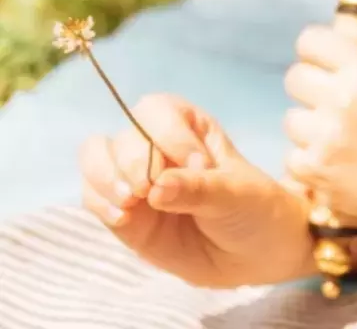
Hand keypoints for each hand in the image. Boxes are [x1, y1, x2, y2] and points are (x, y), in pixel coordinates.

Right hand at [79, 94, 312, 287]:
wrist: (256, 253)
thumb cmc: (254, 208)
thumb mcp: (236, 195)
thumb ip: (198, 189)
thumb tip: (157, 188)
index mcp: (190, 126)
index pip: (159, 110)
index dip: (169, 134)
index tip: (197, 166)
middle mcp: (158, 145)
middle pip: (125, 133)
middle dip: (134, 160)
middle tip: (152, 190)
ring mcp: (138, 178)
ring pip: (97, 157)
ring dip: (106, 177)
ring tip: (131, 202)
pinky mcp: (125, 213)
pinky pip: (94, 196)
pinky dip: (100, 202)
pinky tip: (123, 218)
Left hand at [283, 2, 356, 223]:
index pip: (309, 40)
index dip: (317, 52)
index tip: (328, 65)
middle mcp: (342, 96)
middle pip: (294, 76)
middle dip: (311, 88)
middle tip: (334, 104)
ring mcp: (326, 135)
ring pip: (290, 118)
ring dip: (310, 127)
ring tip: (340, 137)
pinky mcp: (316, 169)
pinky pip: (291, 155)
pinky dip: (309, 160)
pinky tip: (336, 161)